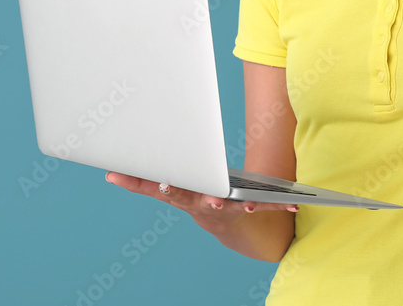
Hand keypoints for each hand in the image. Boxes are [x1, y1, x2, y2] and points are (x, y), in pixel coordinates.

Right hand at [105, 171, 297, 234]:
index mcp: (184, 198)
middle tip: (195, 195)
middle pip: (196, 200)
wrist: (233, 229)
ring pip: (232, 207)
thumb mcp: (172, 191)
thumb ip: (141, 182)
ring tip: (248, 203)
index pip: (166, 192)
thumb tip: (109, 174)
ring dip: (240, 204)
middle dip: (197, 197)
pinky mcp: (249, 210)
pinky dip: (279, 205)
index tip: (154, 181)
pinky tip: (293, 205)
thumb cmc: (198, 199)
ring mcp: (226, 210)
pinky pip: (266, 206)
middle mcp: (203, 206)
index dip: (159, 186)